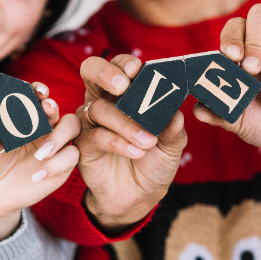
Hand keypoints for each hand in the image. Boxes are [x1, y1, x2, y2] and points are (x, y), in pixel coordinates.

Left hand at [0, 83, 79, 241]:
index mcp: (23, 118)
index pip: (36, 98)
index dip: (39, 91)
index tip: (37, 91)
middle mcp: (42, 128)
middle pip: (58, 108)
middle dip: (53, 108)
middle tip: (46, 109)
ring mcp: (55, 147)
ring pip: (73, 129)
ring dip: (60, 136)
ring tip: (40, 152)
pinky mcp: (62, 166)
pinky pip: (71, 157)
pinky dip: (57, 164)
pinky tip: (37, 175)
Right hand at [75, 55, 187, 233]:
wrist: (140, 195)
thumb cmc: (154, 161)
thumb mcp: (171, 146)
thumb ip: (173, 129)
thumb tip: (177, 114)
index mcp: (126, 93)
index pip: (120, 66)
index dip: (125, 63)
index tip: (138, 69)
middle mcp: (104, 101)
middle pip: (91, 71)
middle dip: (106, 73)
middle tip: (123, 85)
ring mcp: (90, 121)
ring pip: (99, 109)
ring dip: (125, 123)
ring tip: (148, 142)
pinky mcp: (83, 144)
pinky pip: (96, 136)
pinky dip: (117, 142)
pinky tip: (136, 152)